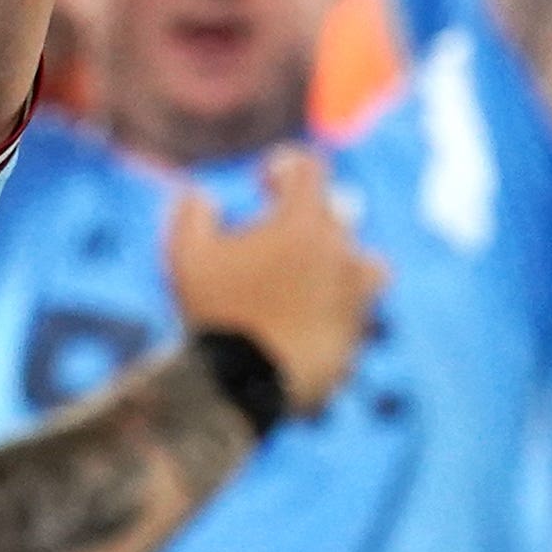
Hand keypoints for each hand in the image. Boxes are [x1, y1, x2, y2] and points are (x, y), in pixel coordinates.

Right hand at [167, 143, 382, 419]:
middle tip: (277, 236)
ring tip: (310, 279)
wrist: (243, 385)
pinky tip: (302, 323)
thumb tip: (201, 195)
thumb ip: (192, 211)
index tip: (263, 183)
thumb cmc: (213, 311)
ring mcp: (355, 298)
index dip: (285, 166)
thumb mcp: (184, 253)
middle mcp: (340, 253)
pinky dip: (335, 312)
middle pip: (340, 213)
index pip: (309, 168)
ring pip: (367, 264)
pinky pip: (356, 314)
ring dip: (341, 263)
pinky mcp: (357, 336)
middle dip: (308, 216)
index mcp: (302, 222)